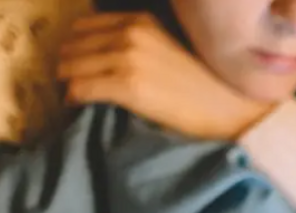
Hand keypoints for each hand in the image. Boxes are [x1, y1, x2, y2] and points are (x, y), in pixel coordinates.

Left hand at [57, 12, 270, 138]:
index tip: (75, 65)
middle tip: (70, 84)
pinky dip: (73, 99)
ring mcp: (128, 58)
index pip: (83, 27)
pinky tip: (78, 107)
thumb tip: (103, 54)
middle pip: (71, 46)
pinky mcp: (128, 87)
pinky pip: (80, 90)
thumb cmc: (203, 84)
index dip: (74, 47)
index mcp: (140, 20)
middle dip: (66, 65)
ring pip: (70, 67)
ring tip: (74, 97)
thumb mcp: (168, 47)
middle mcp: (131, 33)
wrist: (229, 108)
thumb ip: (137, 42)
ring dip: (67, 83)